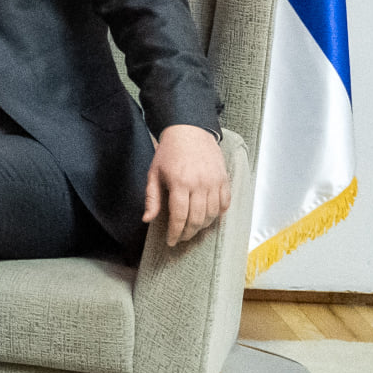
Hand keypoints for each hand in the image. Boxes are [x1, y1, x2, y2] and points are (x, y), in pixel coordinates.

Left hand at [143, 124, 230, 245]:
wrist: (189, 131)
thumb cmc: (169, 153)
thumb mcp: (154, 173)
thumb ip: (152, 198)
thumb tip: (147, 219)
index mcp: (179, 183)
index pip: (179, 216)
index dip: (175, 232)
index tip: (171, 241)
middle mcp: (199, 184)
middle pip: (197, 219)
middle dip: (188, 233)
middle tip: (181, 238)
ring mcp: (214, 182)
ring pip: (212, 214)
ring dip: (203, 226)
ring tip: (192, 228)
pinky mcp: (224, 179)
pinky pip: (225, 204)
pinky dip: (218, 214)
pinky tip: (209, 217)